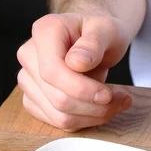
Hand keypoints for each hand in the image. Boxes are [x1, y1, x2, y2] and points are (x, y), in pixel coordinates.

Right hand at [16, 13, 131, 131]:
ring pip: (58, 114)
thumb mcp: (107, 29)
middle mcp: (29, 55)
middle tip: (123, 100)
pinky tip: (102, 108)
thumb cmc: (101, 31)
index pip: (52, 71)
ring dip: (93, 116)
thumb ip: (93, 43)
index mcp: (44, 31)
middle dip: (93, 106)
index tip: (107, 95)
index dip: (80, 89)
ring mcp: (28, 78)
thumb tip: (76, 63)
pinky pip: (57, 120)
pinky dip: (84, 119)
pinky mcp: (34, 97)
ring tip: (118, 103)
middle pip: (56, 97)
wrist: (96, 39)